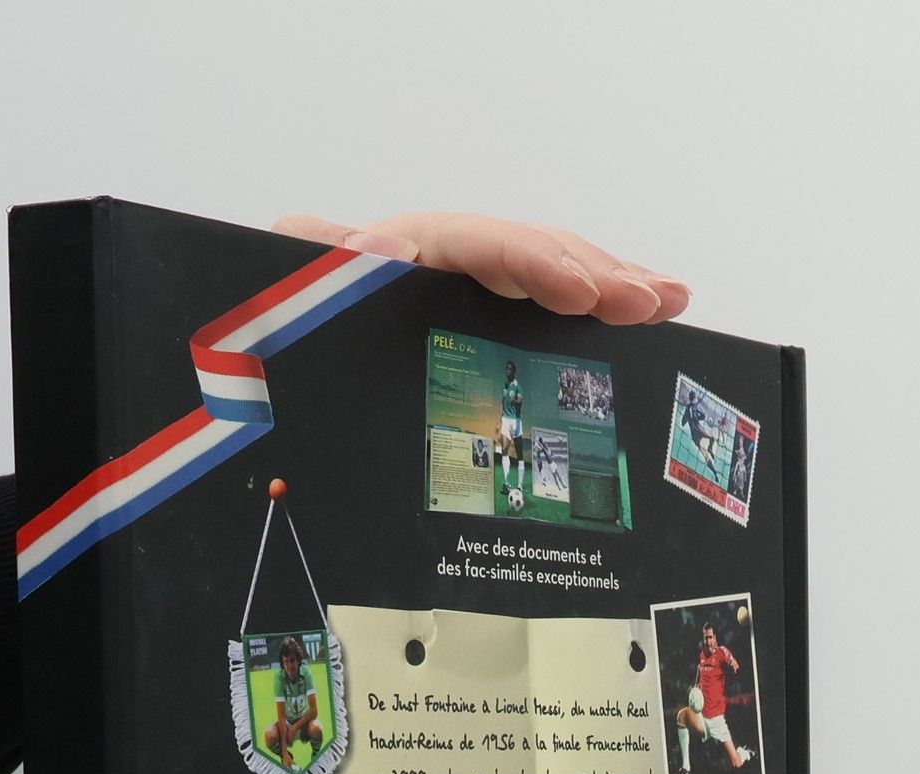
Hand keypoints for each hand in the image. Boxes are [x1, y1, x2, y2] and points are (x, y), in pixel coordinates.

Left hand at [272, 212, 688, 325]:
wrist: (254, 382)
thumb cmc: (263, 345)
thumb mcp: (278, 304)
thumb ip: (316, 271)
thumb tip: (384, 244)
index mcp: (394, 258)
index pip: (479, 244)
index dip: (535, 263)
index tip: (580, 293)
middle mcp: (434, 268)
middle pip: (528, 255)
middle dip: (593, 275)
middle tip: (646, 303)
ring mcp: (456, 298)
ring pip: (543, 279)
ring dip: (608, 286)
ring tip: (666, 301)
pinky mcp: (467, 332)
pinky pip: (535, 312)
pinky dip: (588, 313)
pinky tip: (642, 316)